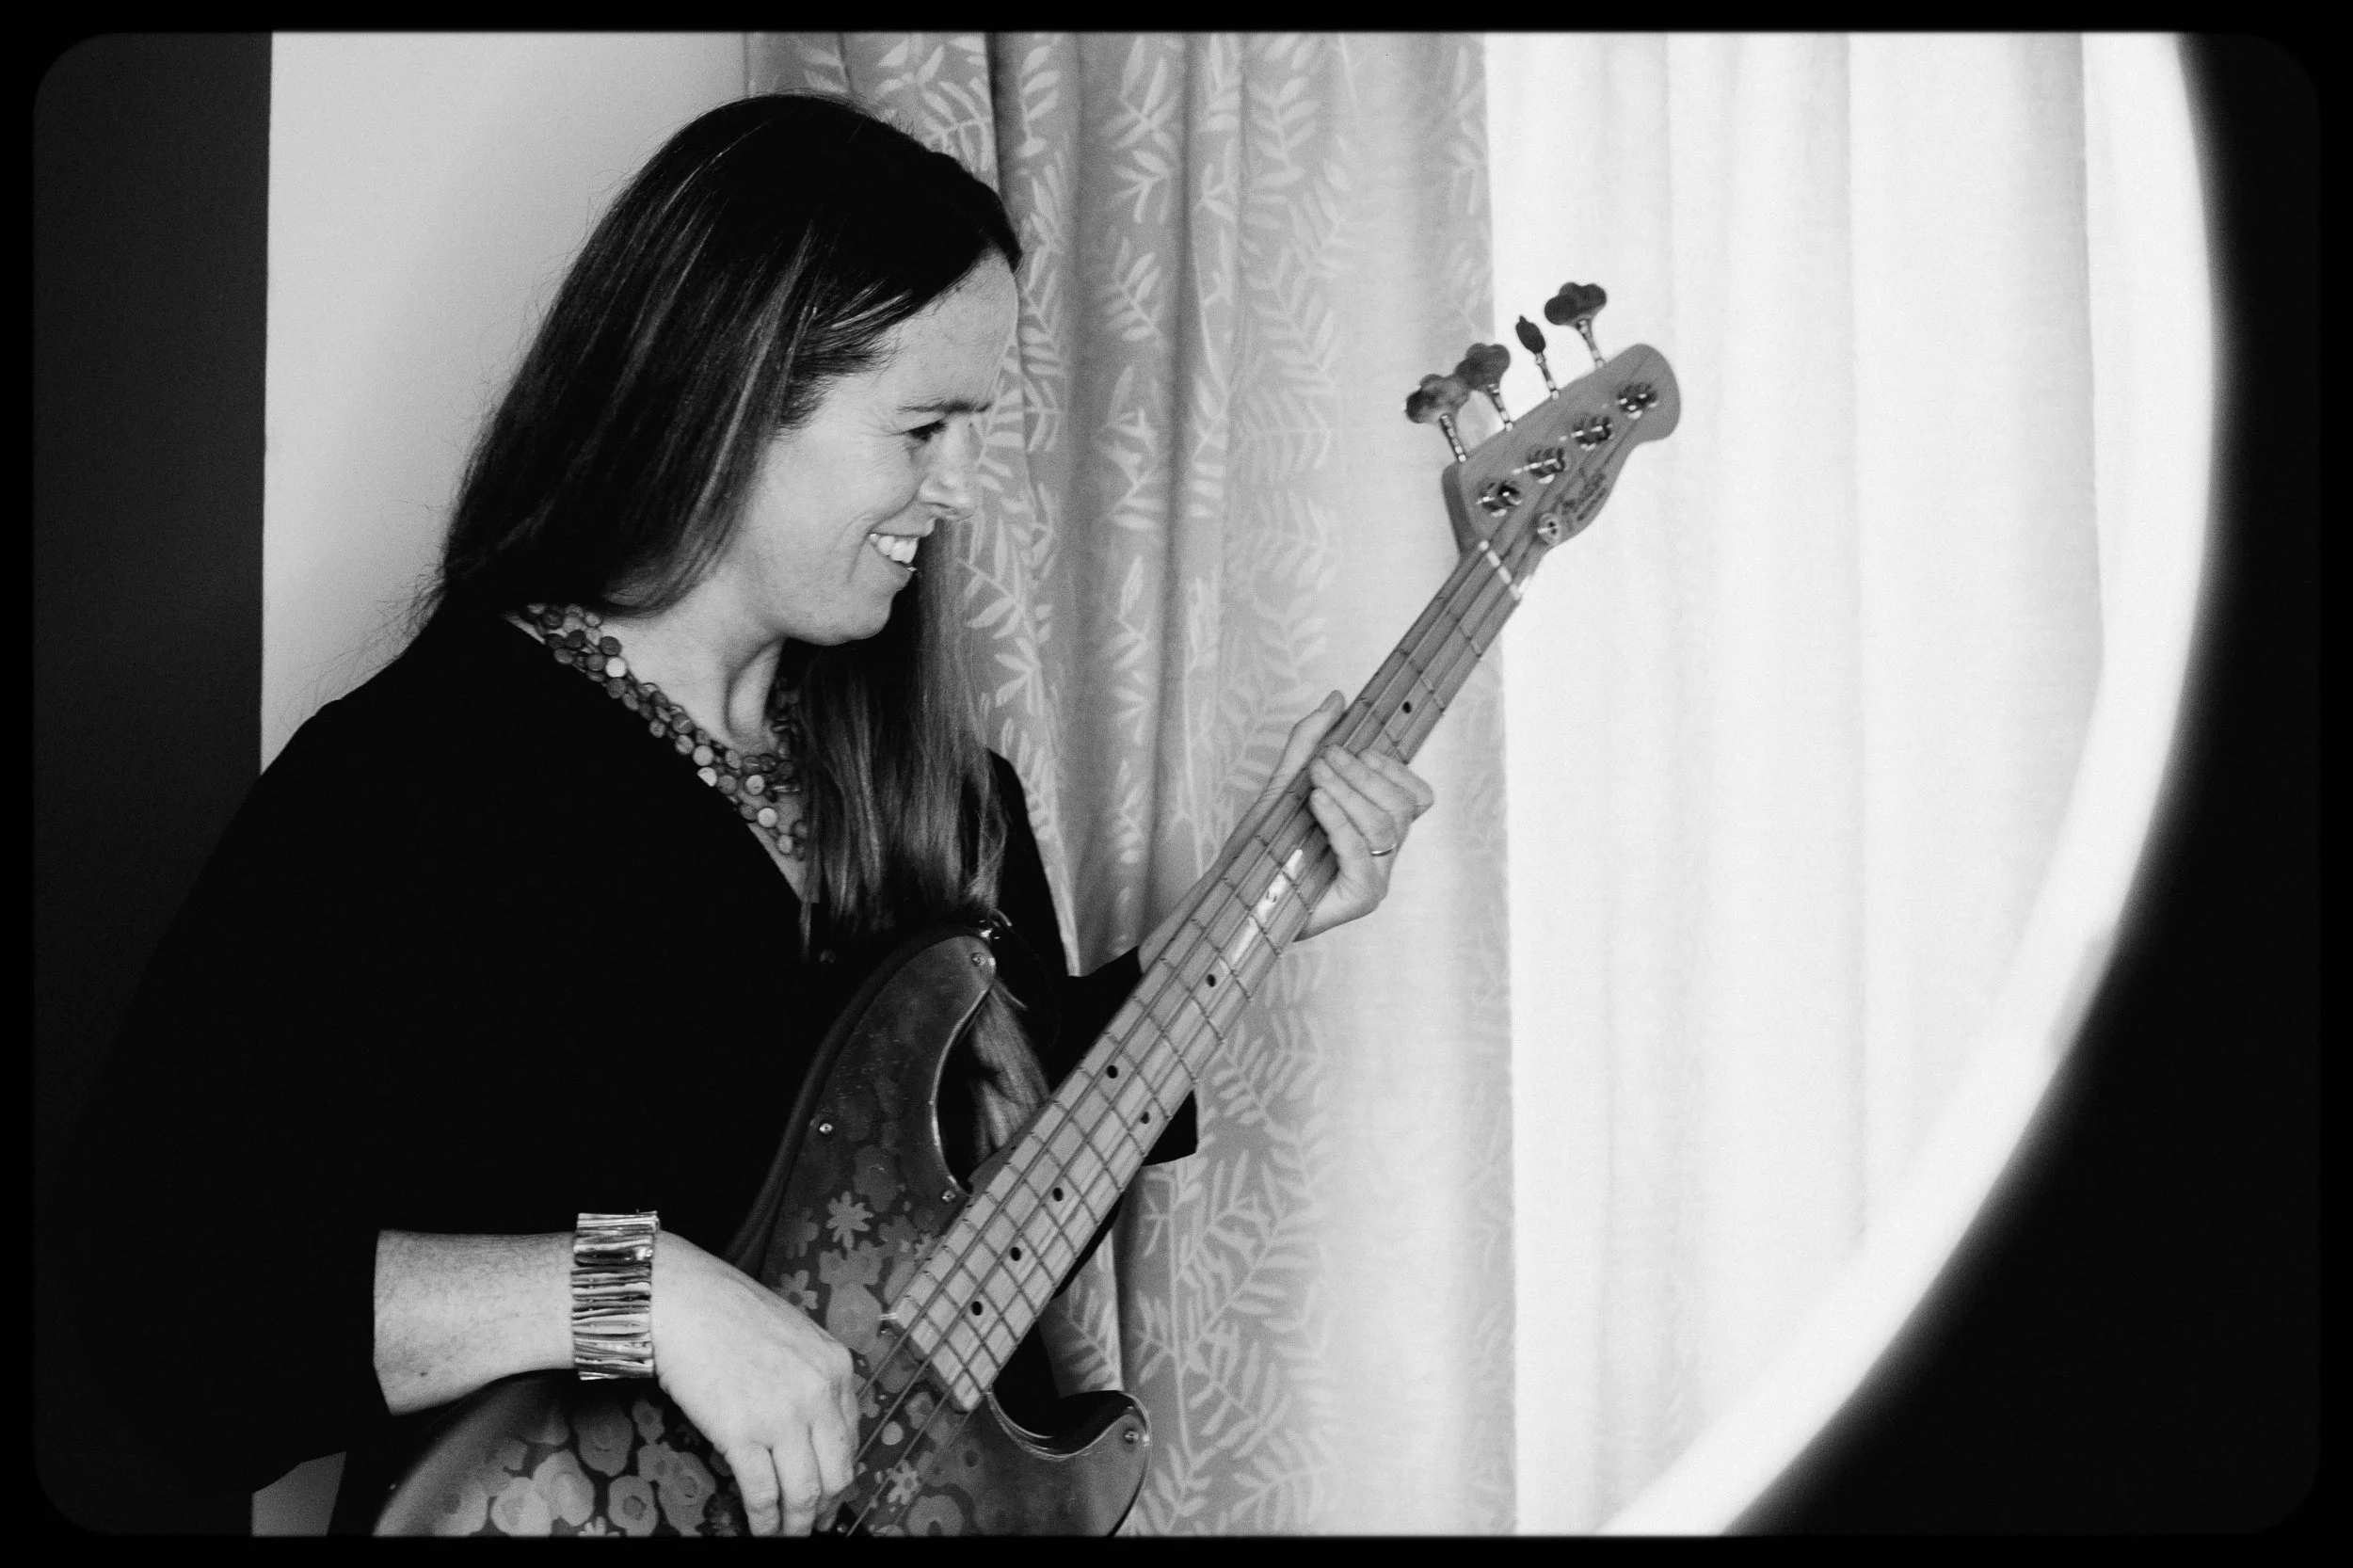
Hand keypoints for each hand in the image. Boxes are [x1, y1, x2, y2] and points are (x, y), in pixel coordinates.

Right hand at [650, 1230, 858, 1535]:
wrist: (681, 1298)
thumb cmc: (726, 1311)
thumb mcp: (793, 1335)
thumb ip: (810, 1376)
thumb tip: (812, 1425)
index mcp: (836, 1367)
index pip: (851, 1437)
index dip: (838, 1472)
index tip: (827, 1490)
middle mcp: (819, 1392)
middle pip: (839, 1472)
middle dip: (826, 1507)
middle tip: (812, 1522)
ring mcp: (783, 1414)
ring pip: (806, 1492)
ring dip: (797, 1524)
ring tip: (786, 1535)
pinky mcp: (743, 1432)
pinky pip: (764, 1493)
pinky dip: (764, 1521)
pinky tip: (759, 1529)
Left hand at [1270, 691, 1436, 941]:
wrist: (1233, 886)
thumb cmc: (1263, 842)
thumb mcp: (1286, 782)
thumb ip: (1311, 741)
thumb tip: (1337, 698)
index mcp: (1376, 827)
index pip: (1417, 795)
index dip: (1394, 768)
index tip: (1357, 749)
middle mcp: (1382, 854)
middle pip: (1401, 807)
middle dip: (1363, 775)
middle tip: (1325, 760)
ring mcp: (1375, 878)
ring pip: (1384, 827)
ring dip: (1349, 792)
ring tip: (1315, 779)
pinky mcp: (1361, 898)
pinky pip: (1362, 855)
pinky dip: (1341, 823)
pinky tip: (1318, 803)